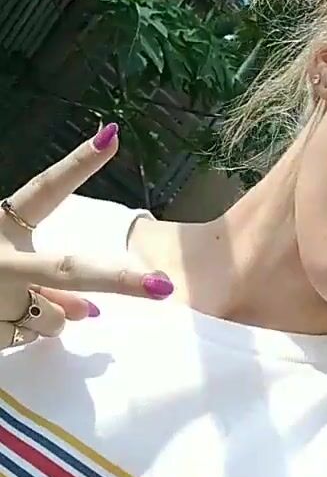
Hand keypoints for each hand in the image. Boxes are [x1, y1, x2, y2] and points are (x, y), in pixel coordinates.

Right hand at [0, 123, 173, 350]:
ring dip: (45, 318)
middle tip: (162, 287)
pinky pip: (28, 340)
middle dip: (119, 281)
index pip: (44, 190)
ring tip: (4, 305)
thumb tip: (88, 312)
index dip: (79, 165)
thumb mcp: (8, 264)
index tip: (113, 136)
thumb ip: (49, 282)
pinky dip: (17, 334)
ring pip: (51, 320)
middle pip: (69, 271)